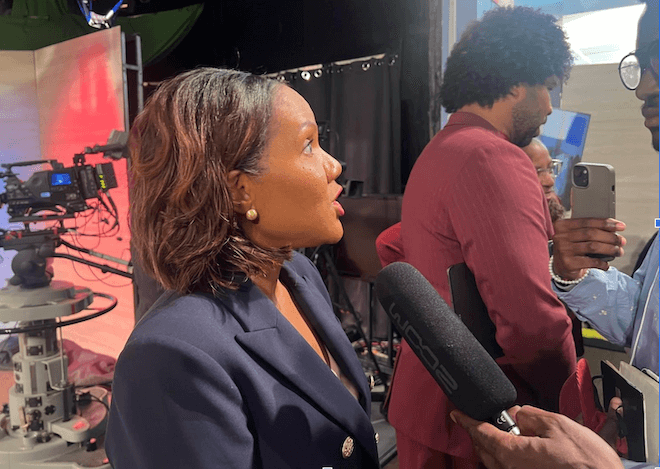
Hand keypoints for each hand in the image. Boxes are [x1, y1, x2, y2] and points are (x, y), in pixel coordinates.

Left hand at [451, 405, 623, 468]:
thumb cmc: (588, 462)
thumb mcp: (558, 425)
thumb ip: (531, 416)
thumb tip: (518, 415)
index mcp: (514, 453)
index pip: (482, 433)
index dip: (468, 421)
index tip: (457, 414)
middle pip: (485, 449)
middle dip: (481, 432)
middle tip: (485, 418)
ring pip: (495, 461)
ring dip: (494, 445)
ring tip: (503, 432)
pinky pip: (508, 468)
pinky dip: (506, 456)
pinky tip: (518, 448)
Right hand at [552, 218, 625, 279]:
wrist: (560, 266)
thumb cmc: (572, 247)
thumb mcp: (575, 235)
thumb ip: (588, 229)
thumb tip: (614, 228)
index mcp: (562, 225)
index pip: (587, 222)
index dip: (606, 223)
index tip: (621, 226)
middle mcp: (560, 237)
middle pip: (591, 234)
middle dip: (610, 237)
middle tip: (622, 241)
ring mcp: (563, 250)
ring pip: (593, 247)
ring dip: (610, 249)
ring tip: (619, 251)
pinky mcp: (568, 263)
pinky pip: (591, 262)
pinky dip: (602, 263)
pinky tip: (606, 264)